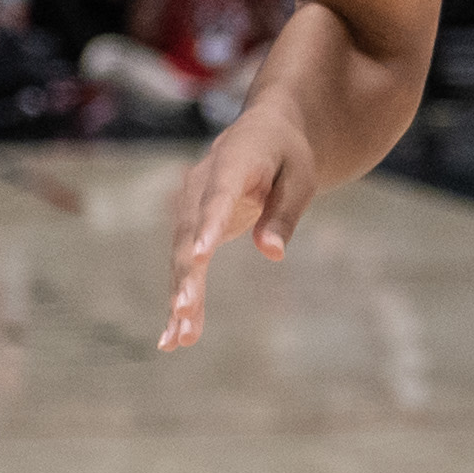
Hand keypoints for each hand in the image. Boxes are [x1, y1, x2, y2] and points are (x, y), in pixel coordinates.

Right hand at [161, 96, 319, 348]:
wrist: (262, 134)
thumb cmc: (286, 155)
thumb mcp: (299, 176)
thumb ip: (283, 212)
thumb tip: (273, 253)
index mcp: (231, 162)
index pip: (218, 196)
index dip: (209, 225)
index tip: (202, 254)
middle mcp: (200, 186)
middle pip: (189, 233)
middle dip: (187, 274)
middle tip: (184, 310)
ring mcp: (190, 209)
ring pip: (182, 257)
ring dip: (180, 296)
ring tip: (179, 337)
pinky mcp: (191, 230)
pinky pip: (185, 268)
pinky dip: (181, 300)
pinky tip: (174, 338)